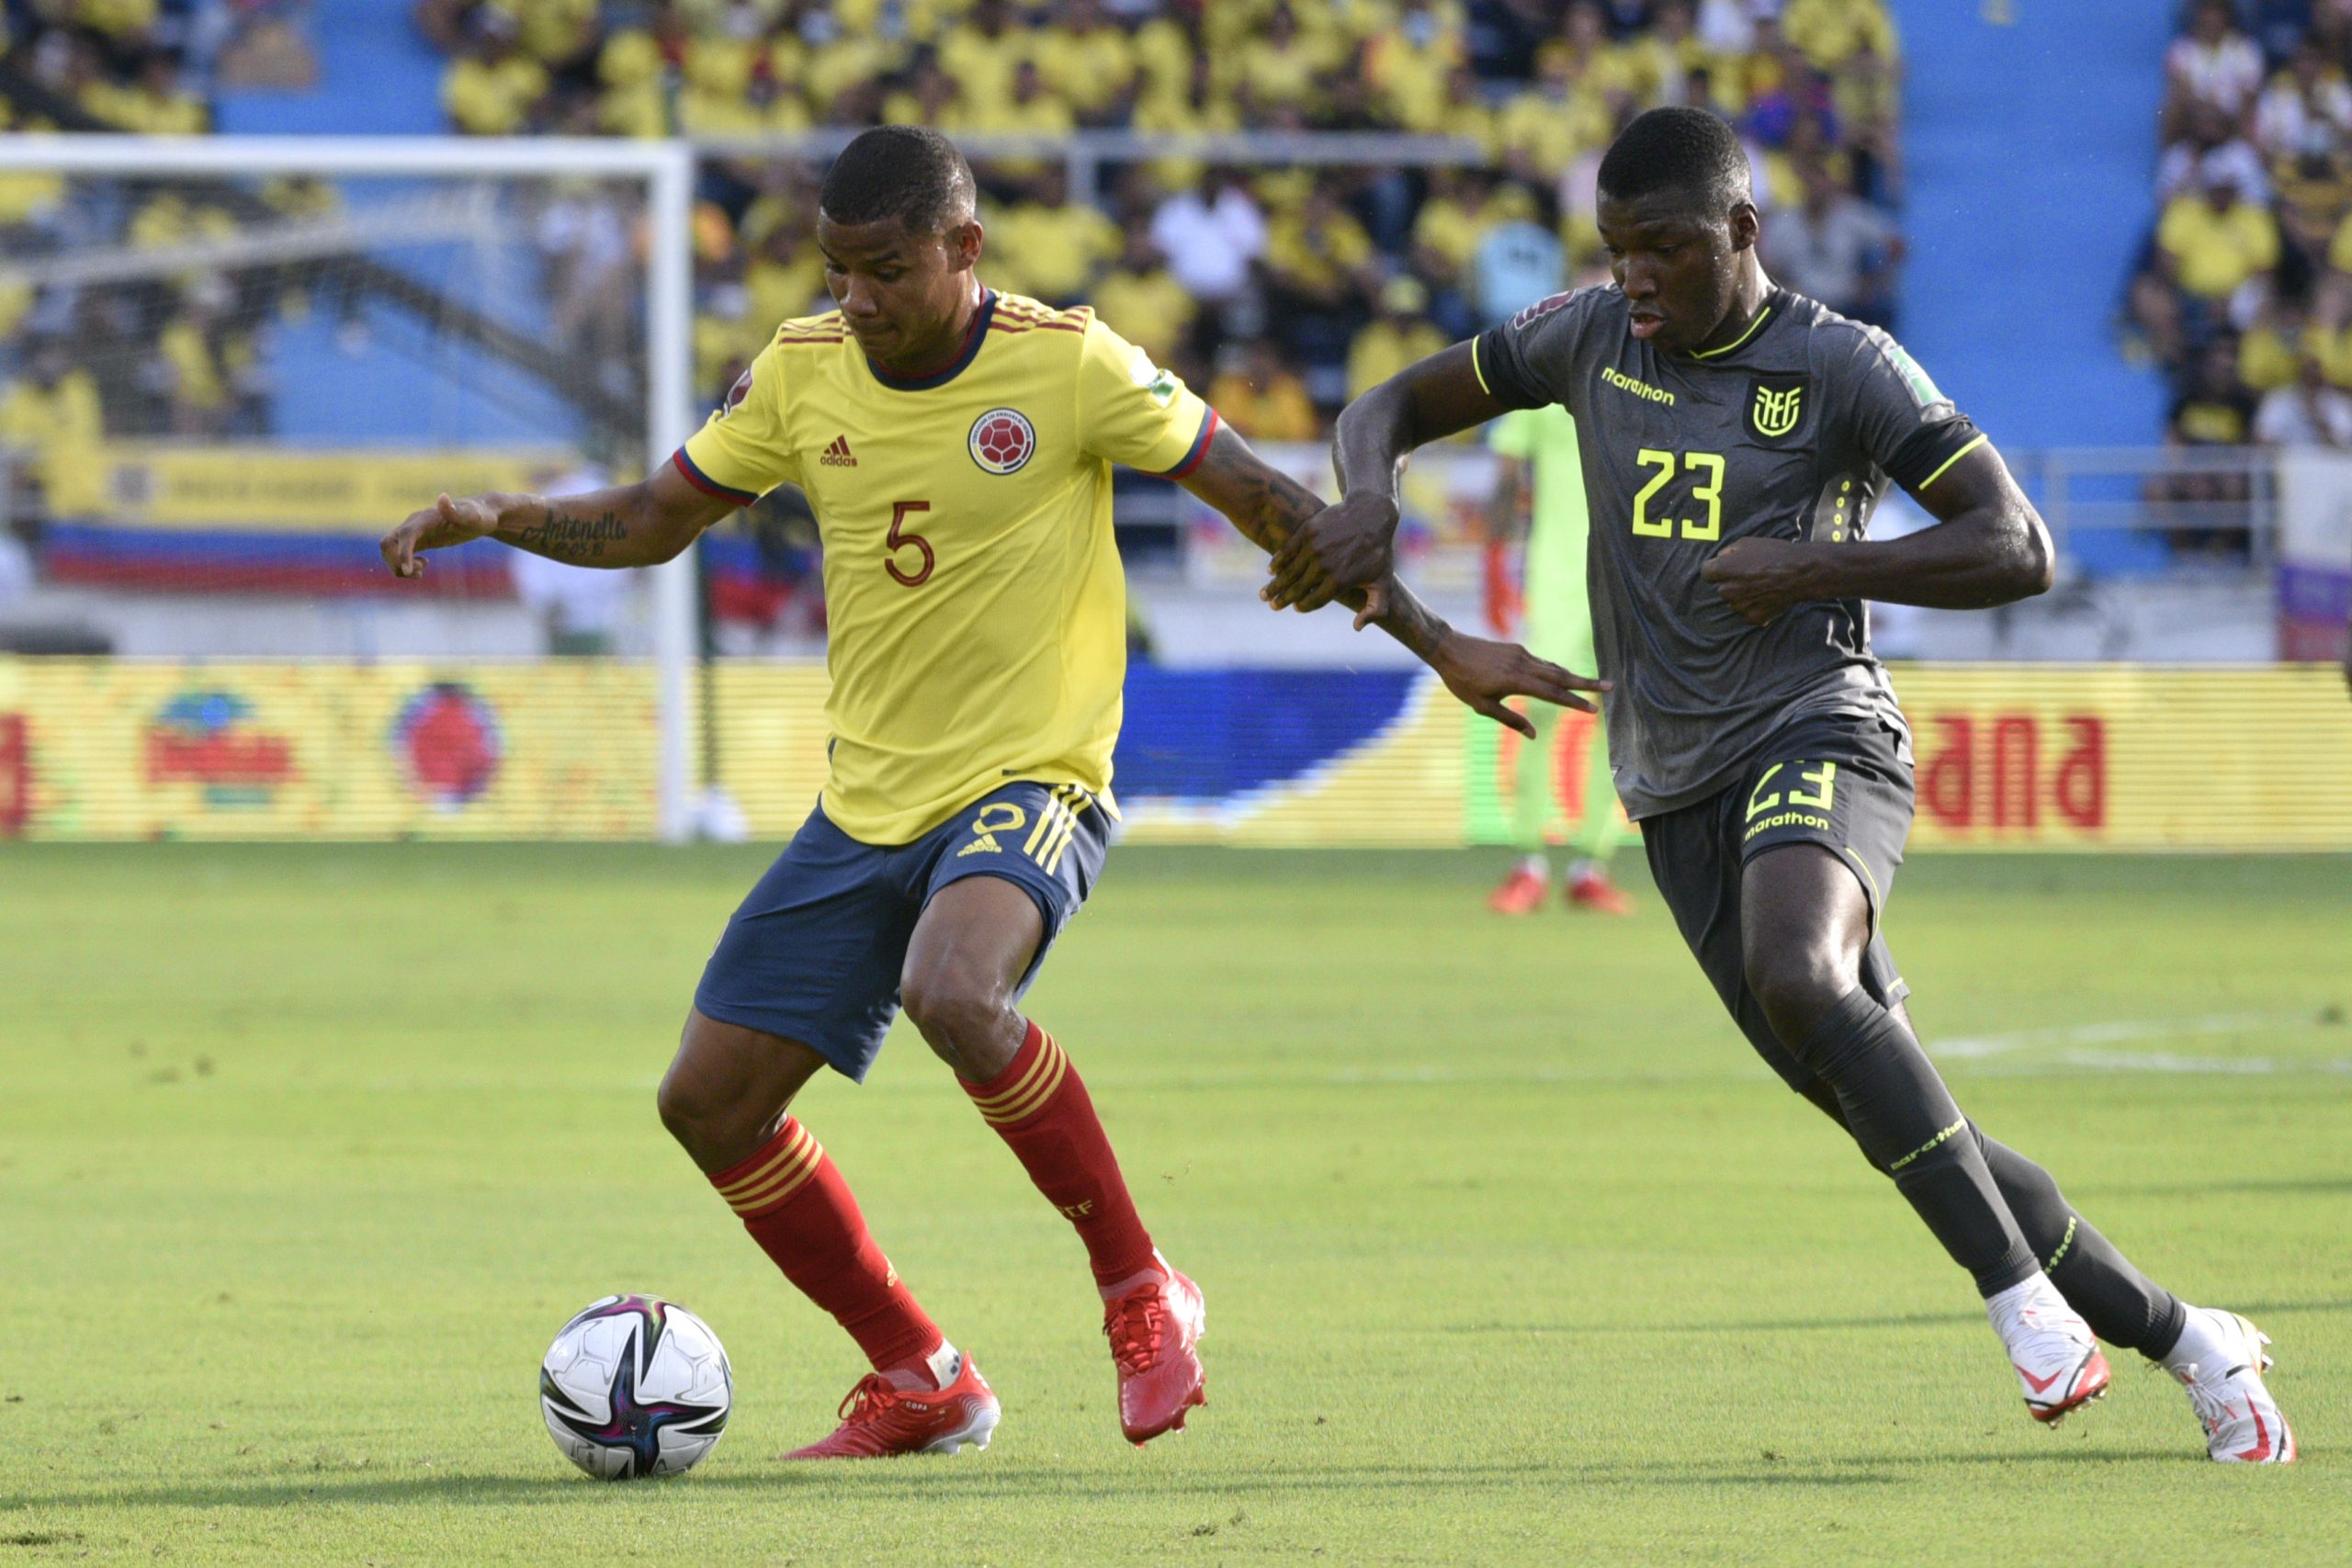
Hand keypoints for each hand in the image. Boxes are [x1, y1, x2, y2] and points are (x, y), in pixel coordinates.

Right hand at [380, 493, 502, 578]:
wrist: (481, 515)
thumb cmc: (480, 516)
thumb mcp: (474, 517)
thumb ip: (457, 511)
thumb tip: (442, 498)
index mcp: (425, 518)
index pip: (405, 535)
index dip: (403, 553)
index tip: (409, 571)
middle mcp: (414, 523)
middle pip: (388, 544)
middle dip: (396, 562)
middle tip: (420, 571)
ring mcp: (414, 531)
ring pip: (389, 550)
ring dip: (399, 565)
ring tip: (422, 571)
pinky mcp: (417, 539)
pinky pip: (398, 553)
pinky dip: (404, 564)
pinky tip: (424, 565)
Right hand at [1262, 491, 1397, 611]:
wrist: (1372, 513)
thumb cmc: (1378, 552)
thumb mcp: (1383, 583)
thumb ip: (1375, 610)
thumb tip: (1356, 627)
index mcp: (1340, 581)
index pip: (1314, 601)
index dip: (1303, 606)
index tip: (1296, 608)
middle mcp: (1324, 566)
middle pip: (1297, 589)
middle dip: (1281, 600)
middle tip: (1272, 606)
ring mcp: (1314, 548)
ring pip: (1289, 572)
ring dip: (1275, 585)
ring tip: (1264, 594)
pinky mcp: (1308, 531)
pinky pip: (1287, 551)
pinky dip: (1277, 562)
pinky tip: (1270, 570)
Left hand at [1428, 628, 1609, 737]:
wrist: (1448, 648)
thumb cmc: (1462, 681)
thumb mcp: (1482, 706)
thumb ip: (1511, 720)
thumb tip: (1534, 735)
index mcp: (1516, 681)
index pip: (1552, 694)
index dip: (1574, 702)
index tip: (1593, 709)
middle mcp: (1523, 665)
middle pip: (1561, 676)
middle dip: (1586, 683)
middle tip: (1610, 687)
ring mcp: (1521, 654)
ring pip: (1553, 667)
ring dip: (1573, 676)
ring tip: (1593, 684)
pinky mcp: (1517, 649)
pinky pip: (1541, 662)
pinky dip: (1555, 670)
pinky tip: (1561, 677)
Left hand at [1700, 536, 1822, 625]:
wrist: (1800, 573)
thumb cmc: (1774, 554)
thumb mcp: (1747, 542)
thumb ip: (1728, 551)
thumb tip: (1721, 558)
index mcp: (1722, 571)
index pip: (1706, 573)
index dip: (1717, 569)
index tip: (1727, 568)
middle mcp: (1726, 591)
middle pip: (1722, 588)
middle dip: (1733, 583)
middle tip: (1752, 576)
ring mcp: (1739, 607)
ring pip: (1735, 601)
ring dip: (1744, 596)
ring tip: (1763, 585)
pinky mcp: (1752, 618)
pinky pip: (1748, 613)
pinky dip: (1756, 607)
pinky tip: (1768, 597)